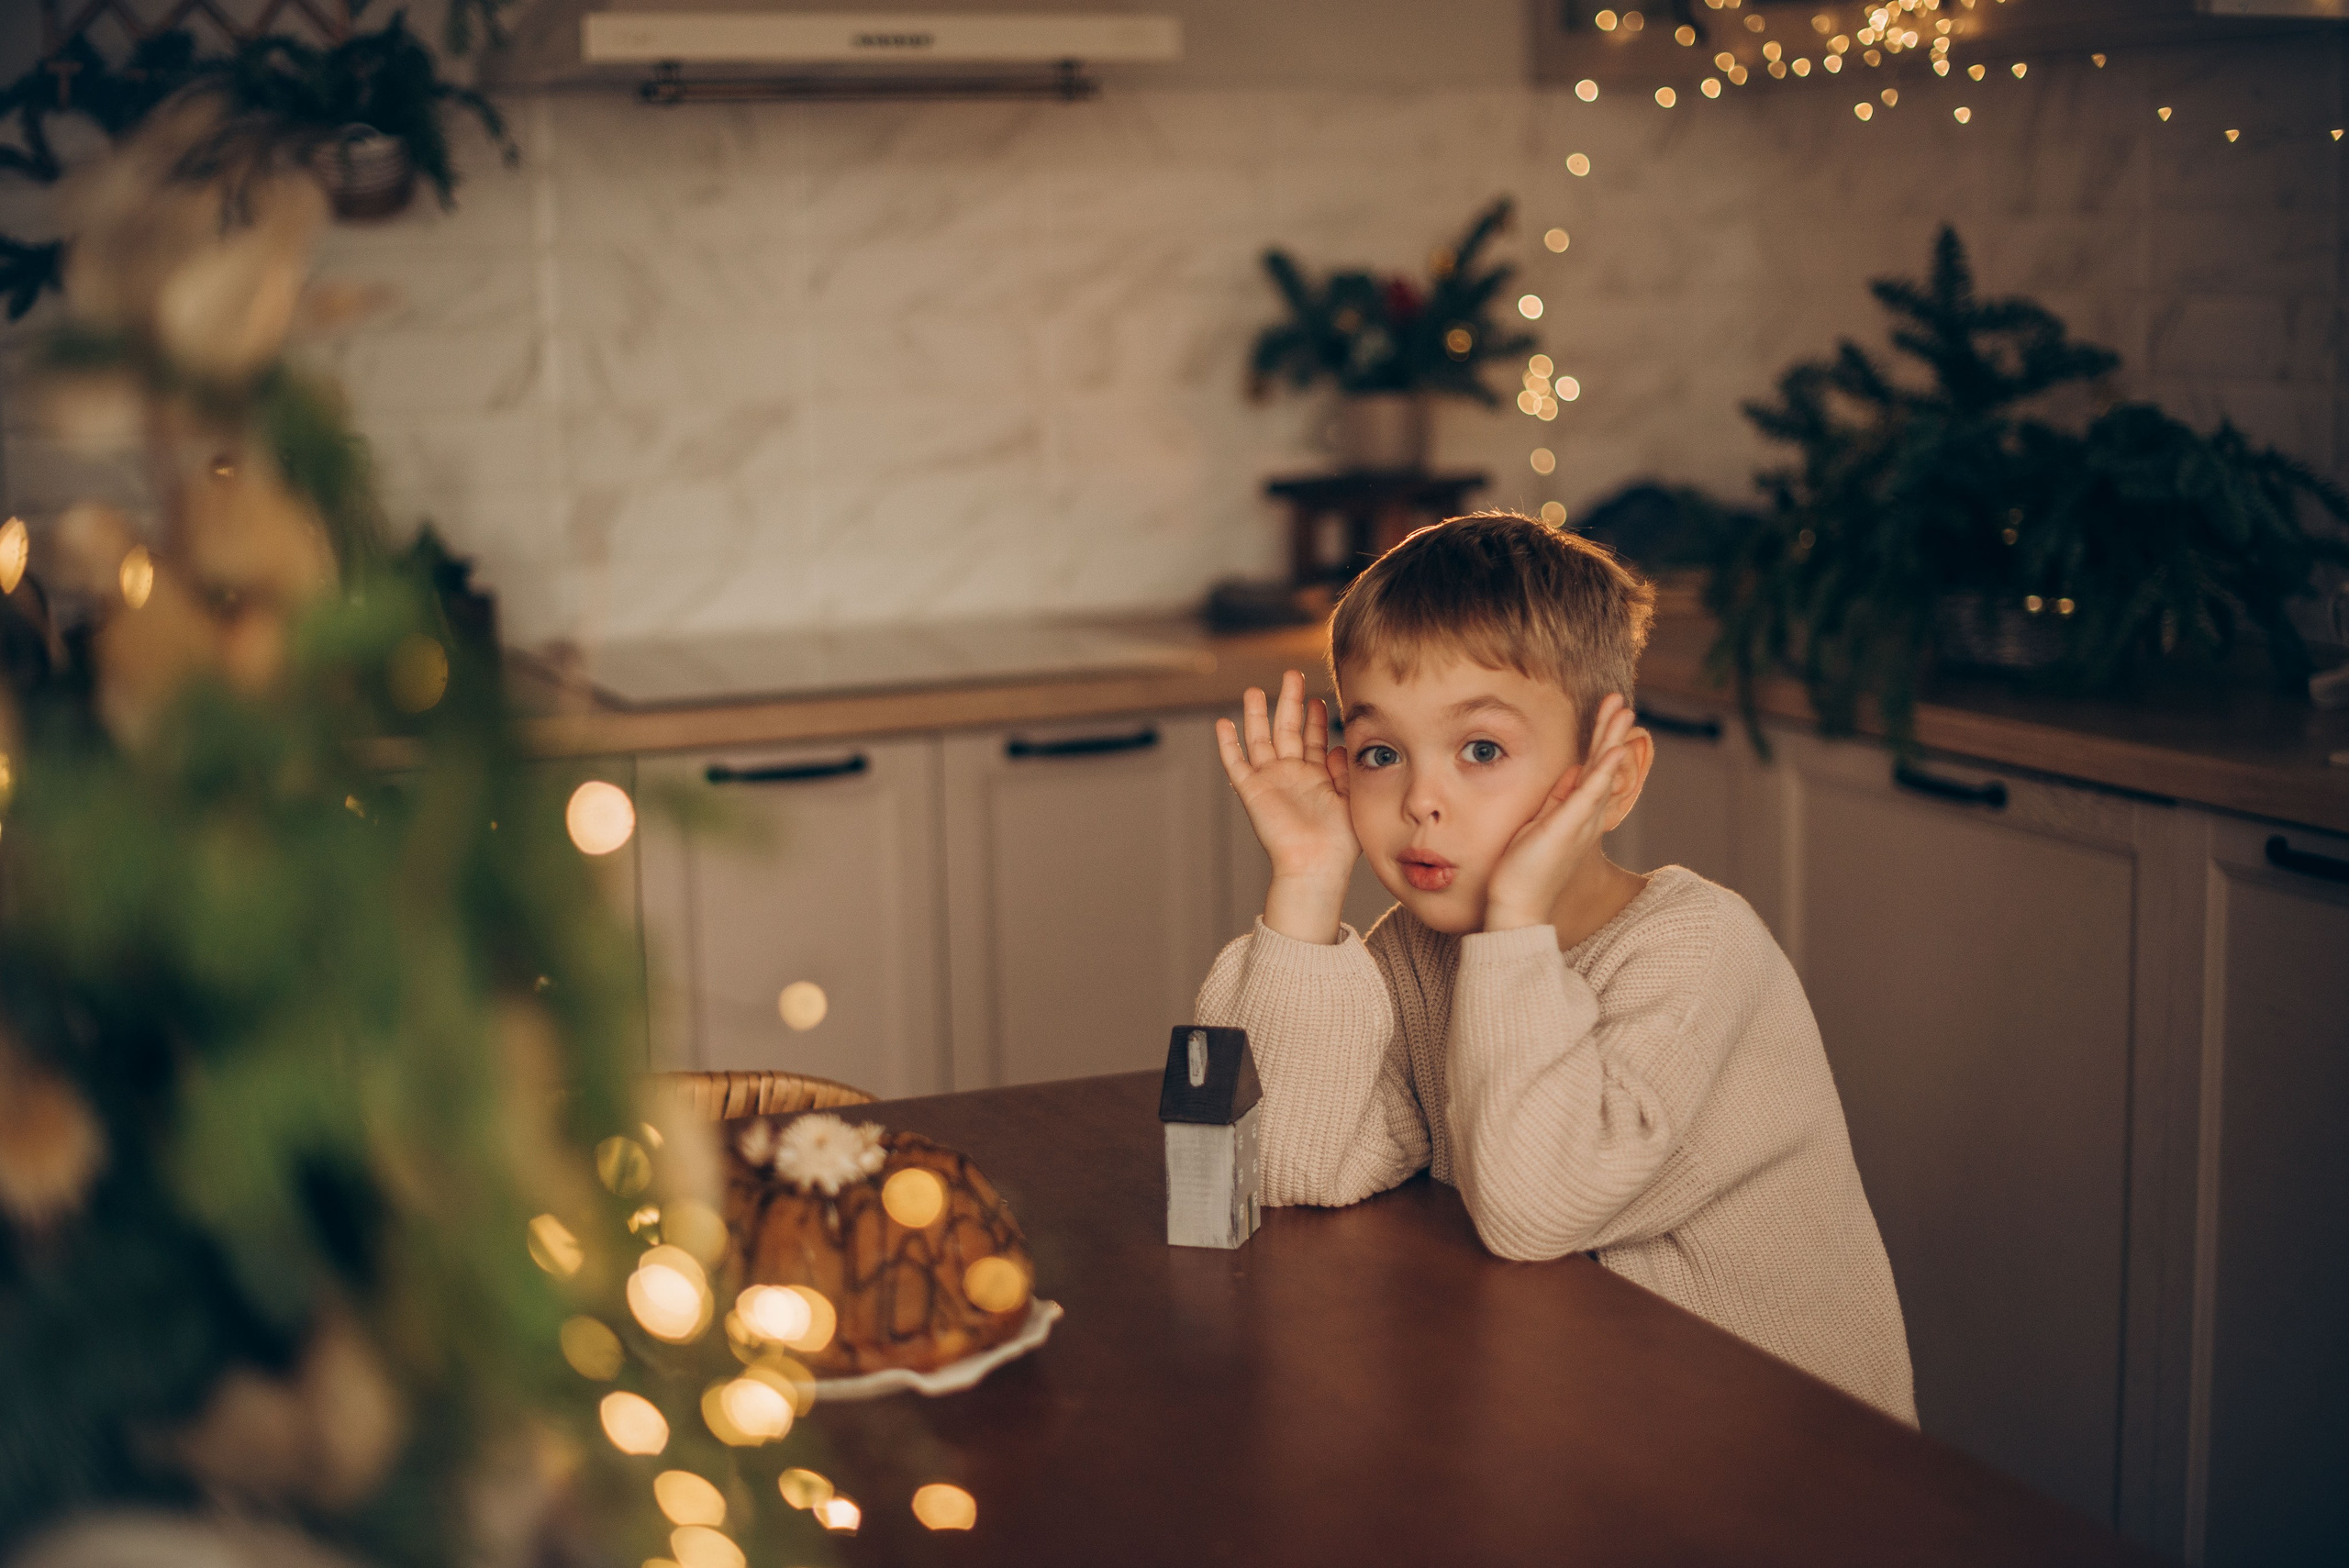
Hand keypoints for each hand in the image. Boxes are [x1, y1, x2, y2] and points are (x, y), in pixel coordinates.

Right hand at [1216, 670, 1359, 943]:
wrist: (1316, 866)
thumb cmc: (1339, 842)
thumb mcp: (1351, 797)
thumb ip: (1346, 769)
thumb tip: (1340, 746)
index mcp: (1317, 777)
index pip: (1314, 738)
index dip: (1315, 717)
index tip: (1318, 696)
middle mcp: (1292, 775)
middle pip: (1286, 729)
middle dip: (1288, 701)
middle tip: (1291, 674)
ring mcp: (1270, 781)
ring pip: (1259, 740)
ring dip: (1256, 715)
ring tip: (1253, 690)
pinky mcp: (1252, 791)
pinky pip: (1236, 763)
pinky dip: (1227, 744)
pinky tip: (1224, 723)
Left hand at [1482, 694, 1639, 932]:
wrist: (1518, 906)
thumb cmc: (1524, 870)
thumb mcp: (1540, 824)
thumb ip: (1557, 799)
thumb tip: (1569, 773)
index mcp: (1576, 813)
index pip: (1592, 769)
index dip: (1601, 740)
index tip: (1607, 714)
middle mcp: (1585, 816)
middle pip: (1603, 764)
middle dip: (1611, 730)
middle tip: (1621, 701)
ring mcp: (1580, 821)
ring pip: (1602, 771)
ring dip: (1612, 739)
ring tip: (1623, 711)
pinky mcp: (1569, 826)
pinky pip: (1590, 793)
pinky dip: (1603, 770)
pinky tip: (1614, 749)